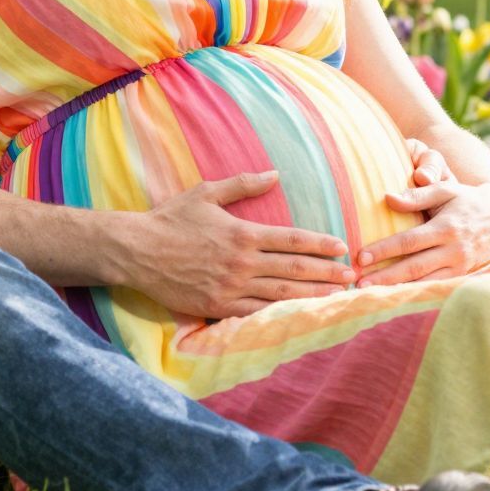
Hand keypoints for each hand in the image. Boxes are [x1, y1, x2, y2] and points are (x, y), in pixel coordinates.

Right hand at [127, 170, 355, 319]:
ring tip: (337, 298)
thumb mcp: (206, 193)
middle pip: (294, 269)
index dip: (321, 244)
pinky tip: (299, 315)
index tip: (343, 247)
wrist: (136, 251)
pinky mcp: (217, 306)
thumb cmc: (171, 219)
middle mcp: (241, 263)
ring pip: (281, 294)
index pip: (293, 240)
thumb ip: (243, 185)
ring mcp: (230, 288)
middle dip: (327, 274)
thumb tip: (274, 174)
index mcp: (243, 234)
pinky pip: (255, 312)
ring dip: (312, 296)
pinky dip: (280, 314)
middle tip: (353, 277)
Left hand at [357, 140, 489, 285]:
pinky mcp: (462, 276)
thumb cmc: (466, 200)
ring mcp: (460, 266)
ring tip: (371, 294)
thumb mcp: (445, 190)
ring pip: (424, 282)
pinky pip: (435, 287)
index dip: (384, 250)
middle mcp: (454, 250)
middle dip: (385, 277)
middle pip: (414, 267)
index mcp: (446, 228)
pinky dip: (415, 293)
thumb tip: (387, 198)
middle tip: (359, 283)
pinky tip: (395, 297)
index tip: (361, 256)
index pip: (409, 242)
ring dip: (397, 289)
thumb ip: (417, 196)